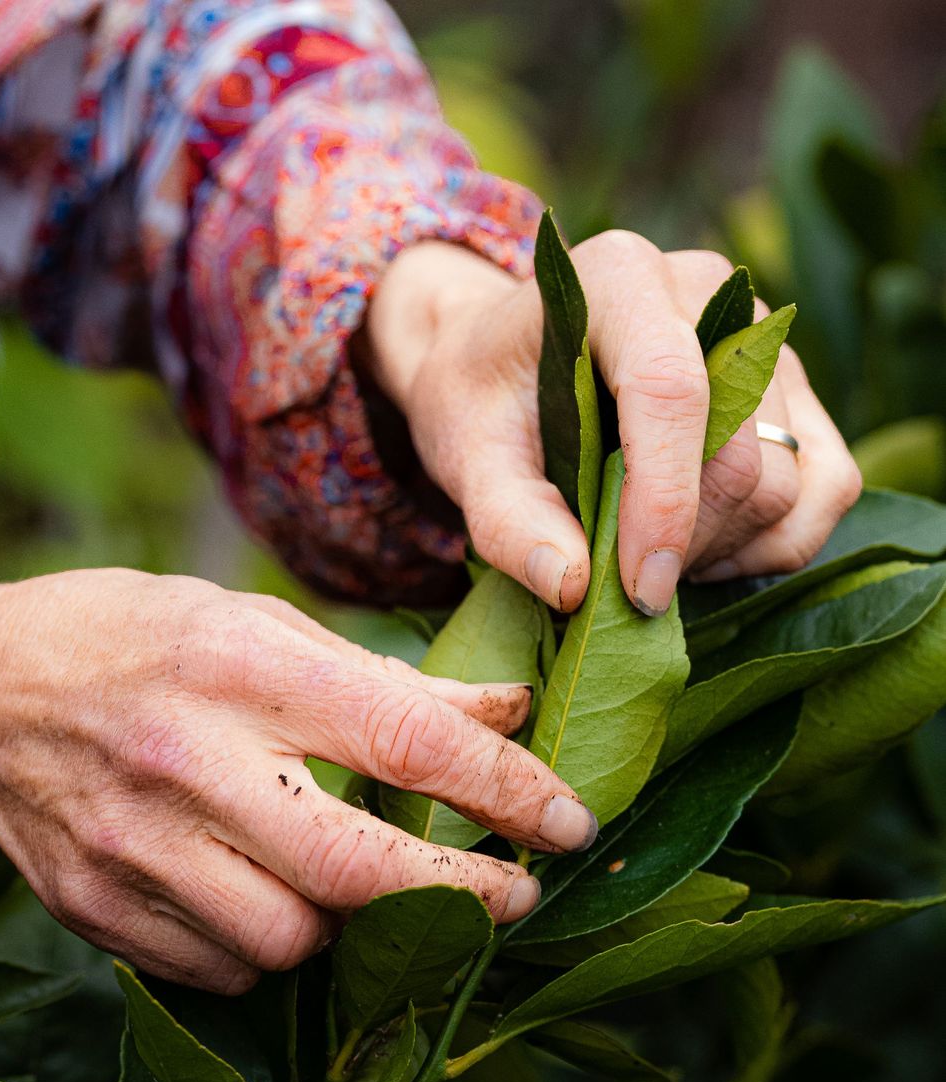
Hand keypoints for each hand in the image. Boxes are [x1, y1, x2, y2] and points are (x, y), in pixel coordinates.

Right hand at [0, 569, 597, 992]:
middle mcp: (182, 760)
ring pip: (293, 942)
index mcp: (234, 663)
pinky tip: (260, 902)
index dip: (507, 796)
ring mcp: (131, 849)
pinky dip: (264, 950)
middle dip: (460, 897)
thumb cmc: (122, 638)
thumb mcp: (247, 620)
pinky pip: (224, 971)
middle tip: (515, 897)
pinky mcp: (95, 912)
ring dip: (346, 928)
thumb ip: (377, 681)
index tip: (570, 824)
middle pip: (357, 872)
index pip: (408, 744)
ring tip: (349, 886)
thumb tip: (506, 725)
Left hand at [363, 233, 862, 615]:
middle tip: (612, 577)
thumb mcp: (463, 453)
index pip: (672, 391)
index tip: (637, 591)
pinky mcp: (796, 390)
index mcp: (619, 278)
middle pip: (739, 454)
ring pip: (787, 480)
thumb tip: (574, 587)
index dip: (663, 504)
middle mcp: (712, 292)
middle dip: (680, 544)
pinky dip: (773, 544)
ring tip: (643, 555)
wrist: (506, 365)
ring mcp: (765, 340)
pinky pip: (829, 485)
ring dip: (719, 550)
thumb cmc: (483, 403)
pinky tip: (704, 552)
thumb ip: (506, 519)